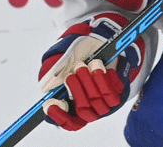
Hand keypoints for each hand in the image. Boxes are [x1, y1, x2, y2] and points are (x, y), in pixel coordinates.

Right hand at [39, 13, 143, 130]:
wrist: (94, 41)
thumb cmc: (74, 55)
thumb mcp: (57, 64)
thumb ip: (50, 78)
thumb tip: (46, 92)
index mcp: (71, 104)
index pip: (67, 122)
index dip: (59, 116)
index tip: (52, 103)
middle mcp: (88, 106)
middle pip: (83, 111)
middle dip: (76, 90)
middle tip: (71, 74)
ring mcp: (103, 101)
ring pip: (97, 102)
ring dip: (89, 80)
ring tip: (86, 65)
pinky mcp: (116, 92)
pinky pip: (111, 94)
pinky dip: (103, 78)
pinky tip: (99, 67)